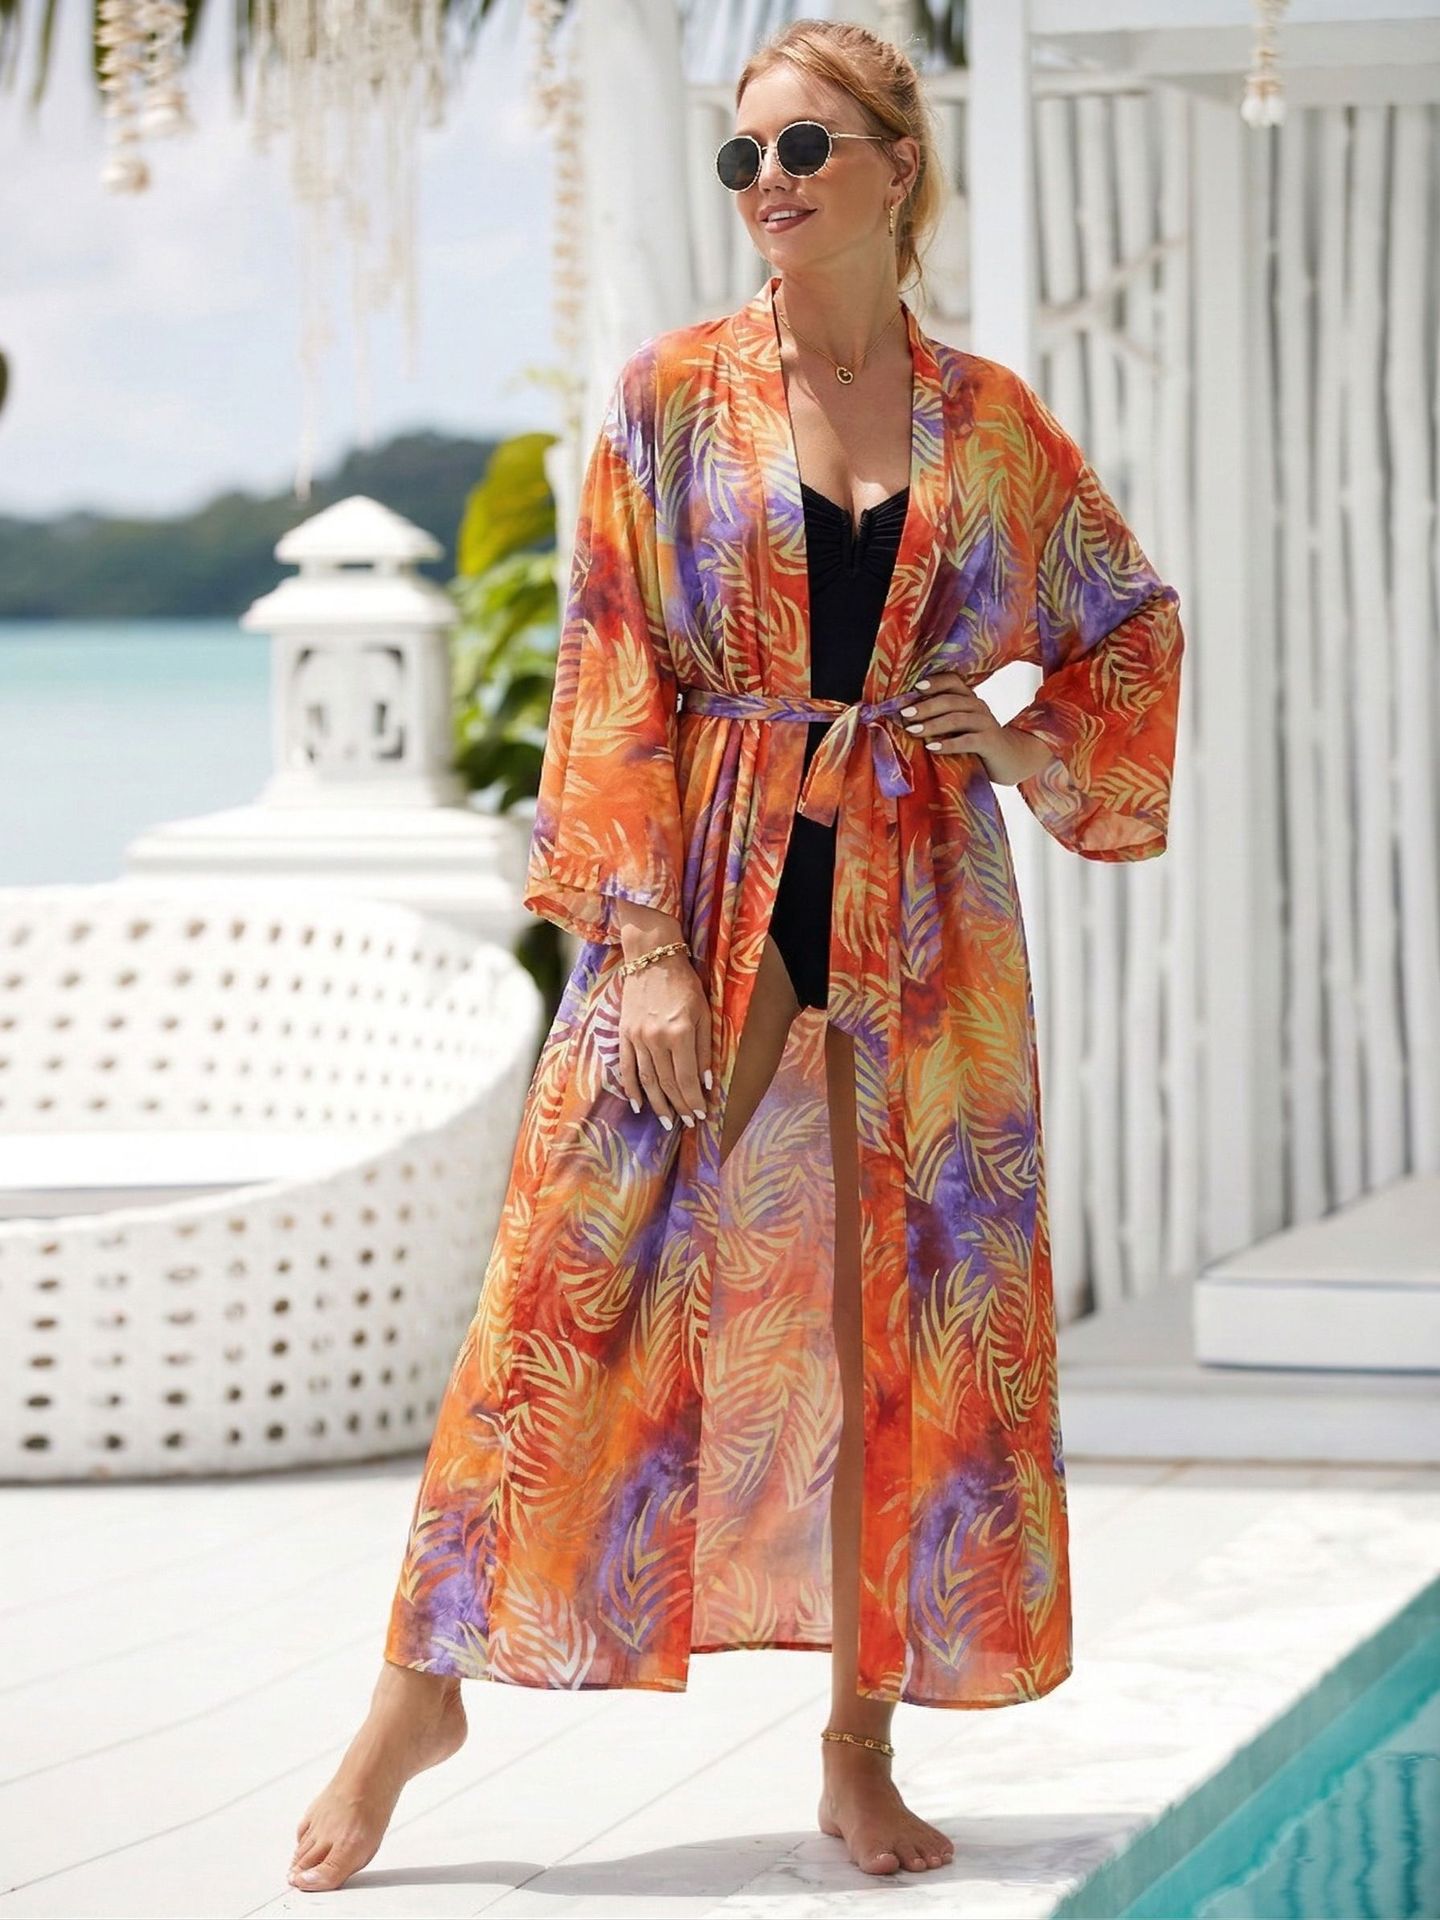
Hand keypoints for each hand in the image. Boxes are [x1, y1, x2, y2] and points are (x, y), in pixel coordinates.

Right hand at [618, 951, 711, 1131]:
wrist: (652, 958)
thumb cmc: (685, 984)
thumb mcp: (704, 1013)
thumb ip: (705, 1049)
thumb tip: (707, 1083)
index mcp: (679, 1033)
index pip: (687, 1078)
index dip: (694, 1101)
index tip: (701, 1116)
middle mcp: (656, 1039)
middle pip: (667, 1083)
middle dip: (679, 1107)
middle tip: (687, 1123)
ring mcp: (637, 1037)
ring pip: (647, 1080)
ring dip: (657, 1104)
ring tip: (666, 1121)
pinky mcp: (624, 1034)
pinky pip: (627, 1067)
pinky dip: (631, 1088)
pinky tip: (637, 1104)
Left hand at [897, 670, 1054, 785]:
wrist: (1011, 760)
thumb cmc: (978, 743)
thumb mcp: (961, 727)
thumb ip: (942, 719)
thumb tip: (906, 719)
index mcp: (970, 699)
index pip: (953, 681)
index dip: (935, 682)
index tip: (914, 687)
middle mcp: (978, 707)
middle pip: (950, 701)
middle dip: (925, 706)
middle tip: (905, 714)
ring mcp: (985, 724)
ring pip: (957, 719)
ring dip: (932, 724)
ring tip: (913, 730)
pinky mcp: (990, 742)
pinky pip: (967, 740)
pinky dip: (948, 744)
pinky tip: (932, 748)